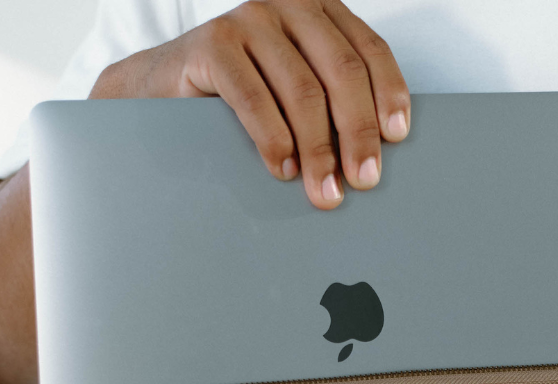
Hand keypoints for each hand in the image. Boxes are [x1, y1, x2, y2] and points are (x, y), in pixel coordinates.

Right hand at [90, 0, 410, 208]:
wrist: (161, 86)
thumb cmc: (237, 96)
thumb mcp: (293, 91)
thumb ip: (329, 103)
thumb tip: (370, 156)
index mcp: (318, 13)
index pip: (368, 51)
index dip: (388, 95)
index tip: (396, 138)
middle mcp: (287, 6)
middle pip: (342, 72)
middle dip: (357, 133)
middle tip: (364, 180)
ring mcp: (250, 20)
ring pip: (303, 90)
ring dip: (319, 150)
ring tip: (325, 191)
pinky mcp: (213, 43)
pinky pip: (255, 97)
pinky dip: (273, 140)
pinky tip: (283, 169)